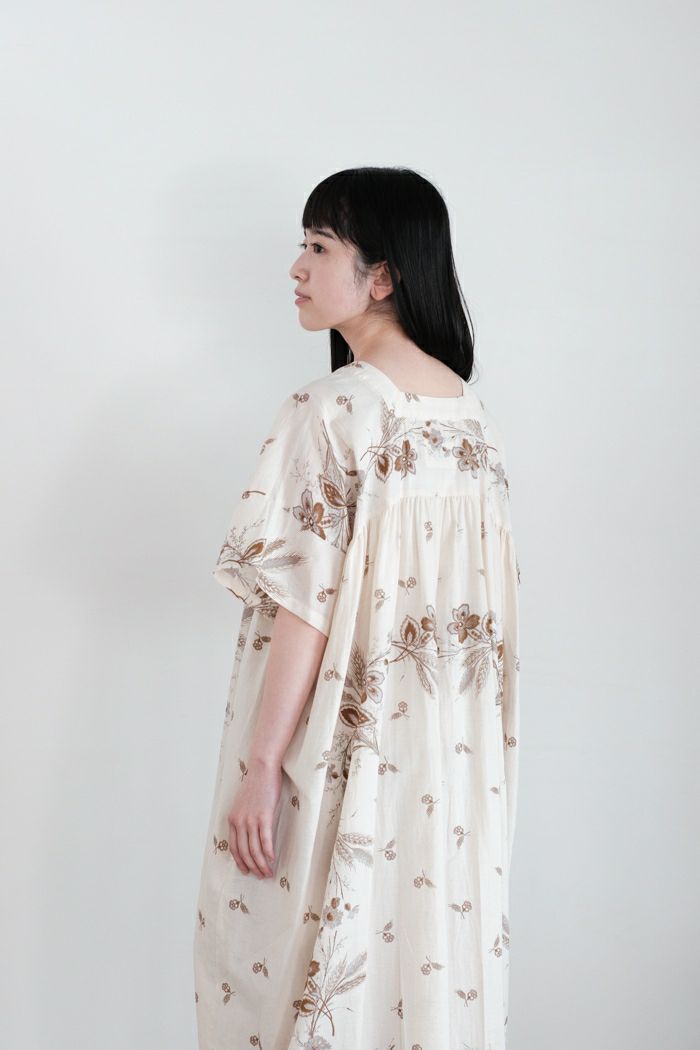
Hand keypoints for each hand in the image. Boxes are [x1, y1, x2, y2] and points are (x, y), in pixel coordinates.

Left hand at [227, 759, 281, 877]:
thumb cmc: (256, 785)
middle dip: (253, 867)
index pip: (234, 847)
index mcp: (232, 819)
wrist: (262, 769)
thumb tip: (249, 832)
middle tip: (261, 875)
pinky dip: (268, 852)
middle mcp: (239, 822)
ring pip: (254, 849)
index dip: (240, 861)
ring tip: (268, 872)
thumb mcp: (243, 803)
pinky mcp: (264, 816)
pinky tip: (272, 859)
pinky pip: (265, 840)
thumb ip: (243, 818)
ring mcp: (251, 820)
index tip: (247, 870)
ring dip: (261, 864)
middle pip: (244, 852)